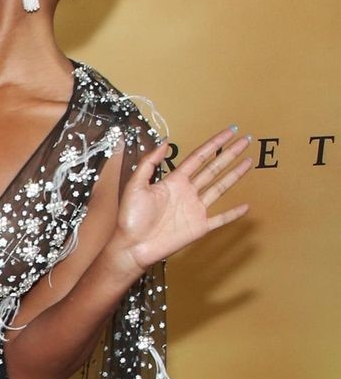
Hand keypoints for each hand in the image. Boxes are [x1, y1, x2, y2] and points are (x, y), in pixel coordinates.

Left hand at [113, 127, 252, 272]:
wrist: (132, 246)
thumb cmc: (130, 218)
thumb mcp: (135, 185)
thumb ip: (149, 163)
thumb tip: (164, 142)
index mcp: (174, 181)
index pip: (199, 157)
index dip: (214, 144)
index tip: (229, 132)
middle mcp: (187, 192)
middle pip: (213, 168)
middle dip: (230, 154)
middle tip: (246, 140)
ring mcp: (195, 209)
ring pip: (220, 187)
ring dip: (235, 175)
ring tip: (249, 161)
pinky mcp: (199, 227)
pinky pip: (220, 218)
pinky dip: (233, 213)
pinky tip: (246, 206)